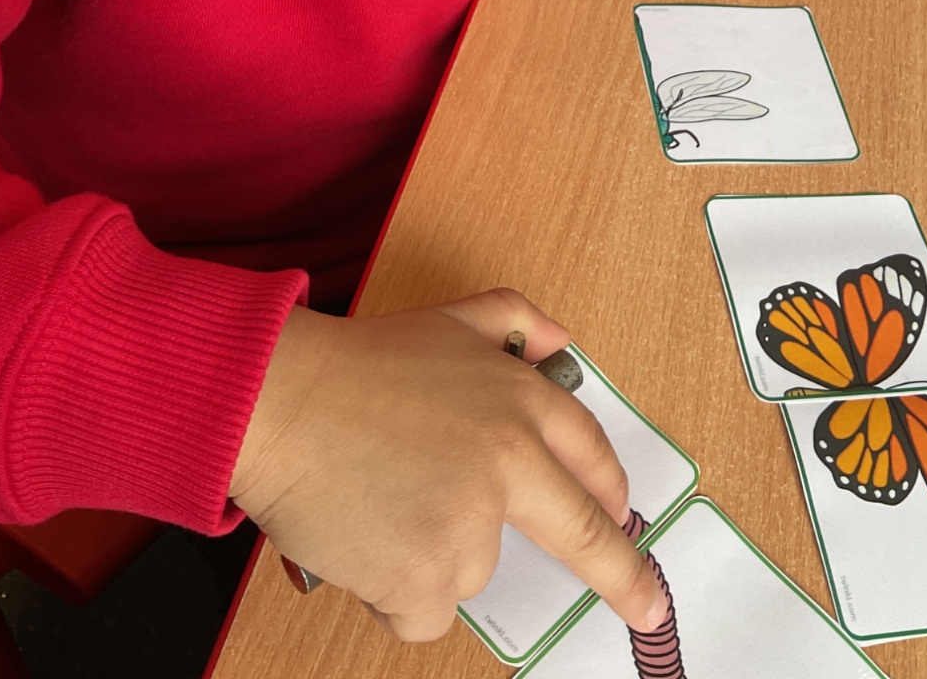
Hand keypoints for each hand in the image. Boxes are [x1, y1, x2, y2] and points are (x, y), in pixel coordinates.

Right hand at [230, 288, 666, 641]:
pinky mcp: (427, 576)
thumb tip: (561, 341)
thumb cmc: (354, 363)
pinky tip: (368, 540)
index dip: (611, 487)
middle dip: (623, 577)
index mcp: (521, 399)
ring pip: (475, 567)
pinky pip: (425, 608)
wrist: (281, 403)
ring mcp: (471, 523)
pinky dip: (399, 590)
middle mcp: (510, 460)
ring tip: (385, 500)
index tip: (628, 516)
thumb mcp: (448, 317)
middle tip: (645, 606)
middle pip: (583, 534)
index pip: (590, 452)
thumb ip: (514, 320)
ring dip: (438, 551)